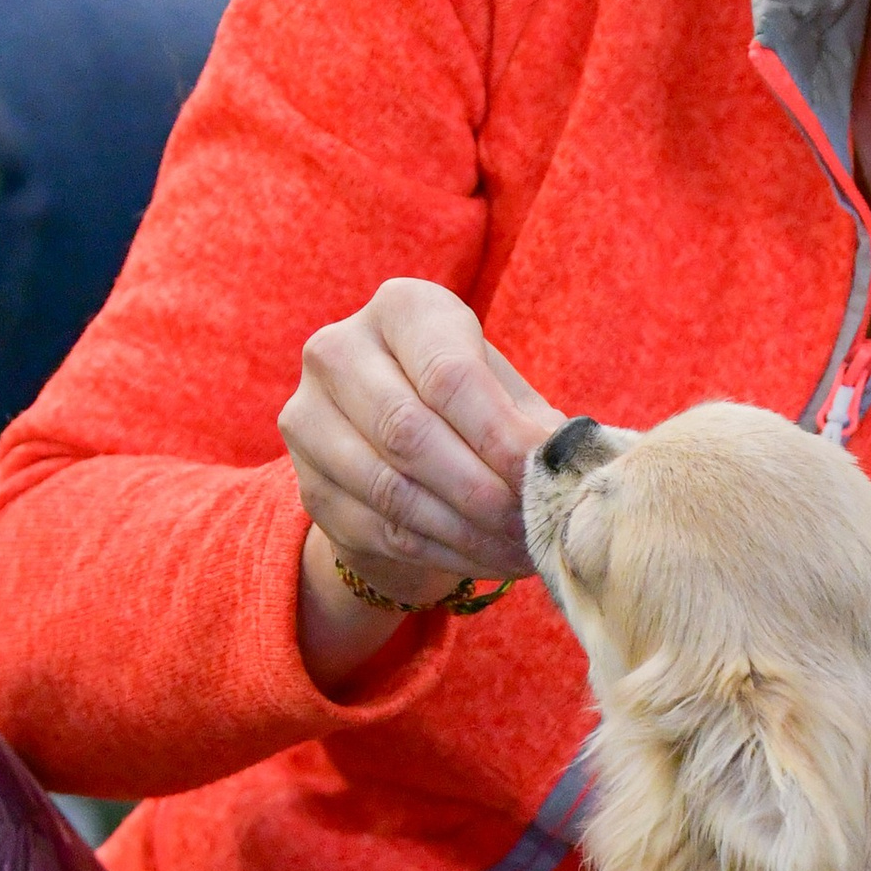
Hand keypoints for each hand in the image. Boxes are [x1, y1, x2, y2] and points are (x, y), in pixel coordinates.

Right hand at [282, 277, 560, 683]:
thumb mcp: (507, 398)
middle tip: (532, 526)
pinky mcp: (308, 484)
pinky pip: (380, 529)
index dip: (498, 434)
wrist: (401, 449)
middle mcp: (338, 351)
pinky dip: (443, 553)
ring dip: (465, 532)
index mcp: (402, 309)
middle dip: (481, 491)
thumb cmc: (471, 409)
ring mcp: (309, 419)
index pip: (447, 374)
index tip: (541, 478)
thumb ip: (532, 427)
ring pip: (390, 489)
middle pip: (408, 431)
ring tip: (520, 550)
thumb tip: (563, 470)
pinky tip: (488, 561)